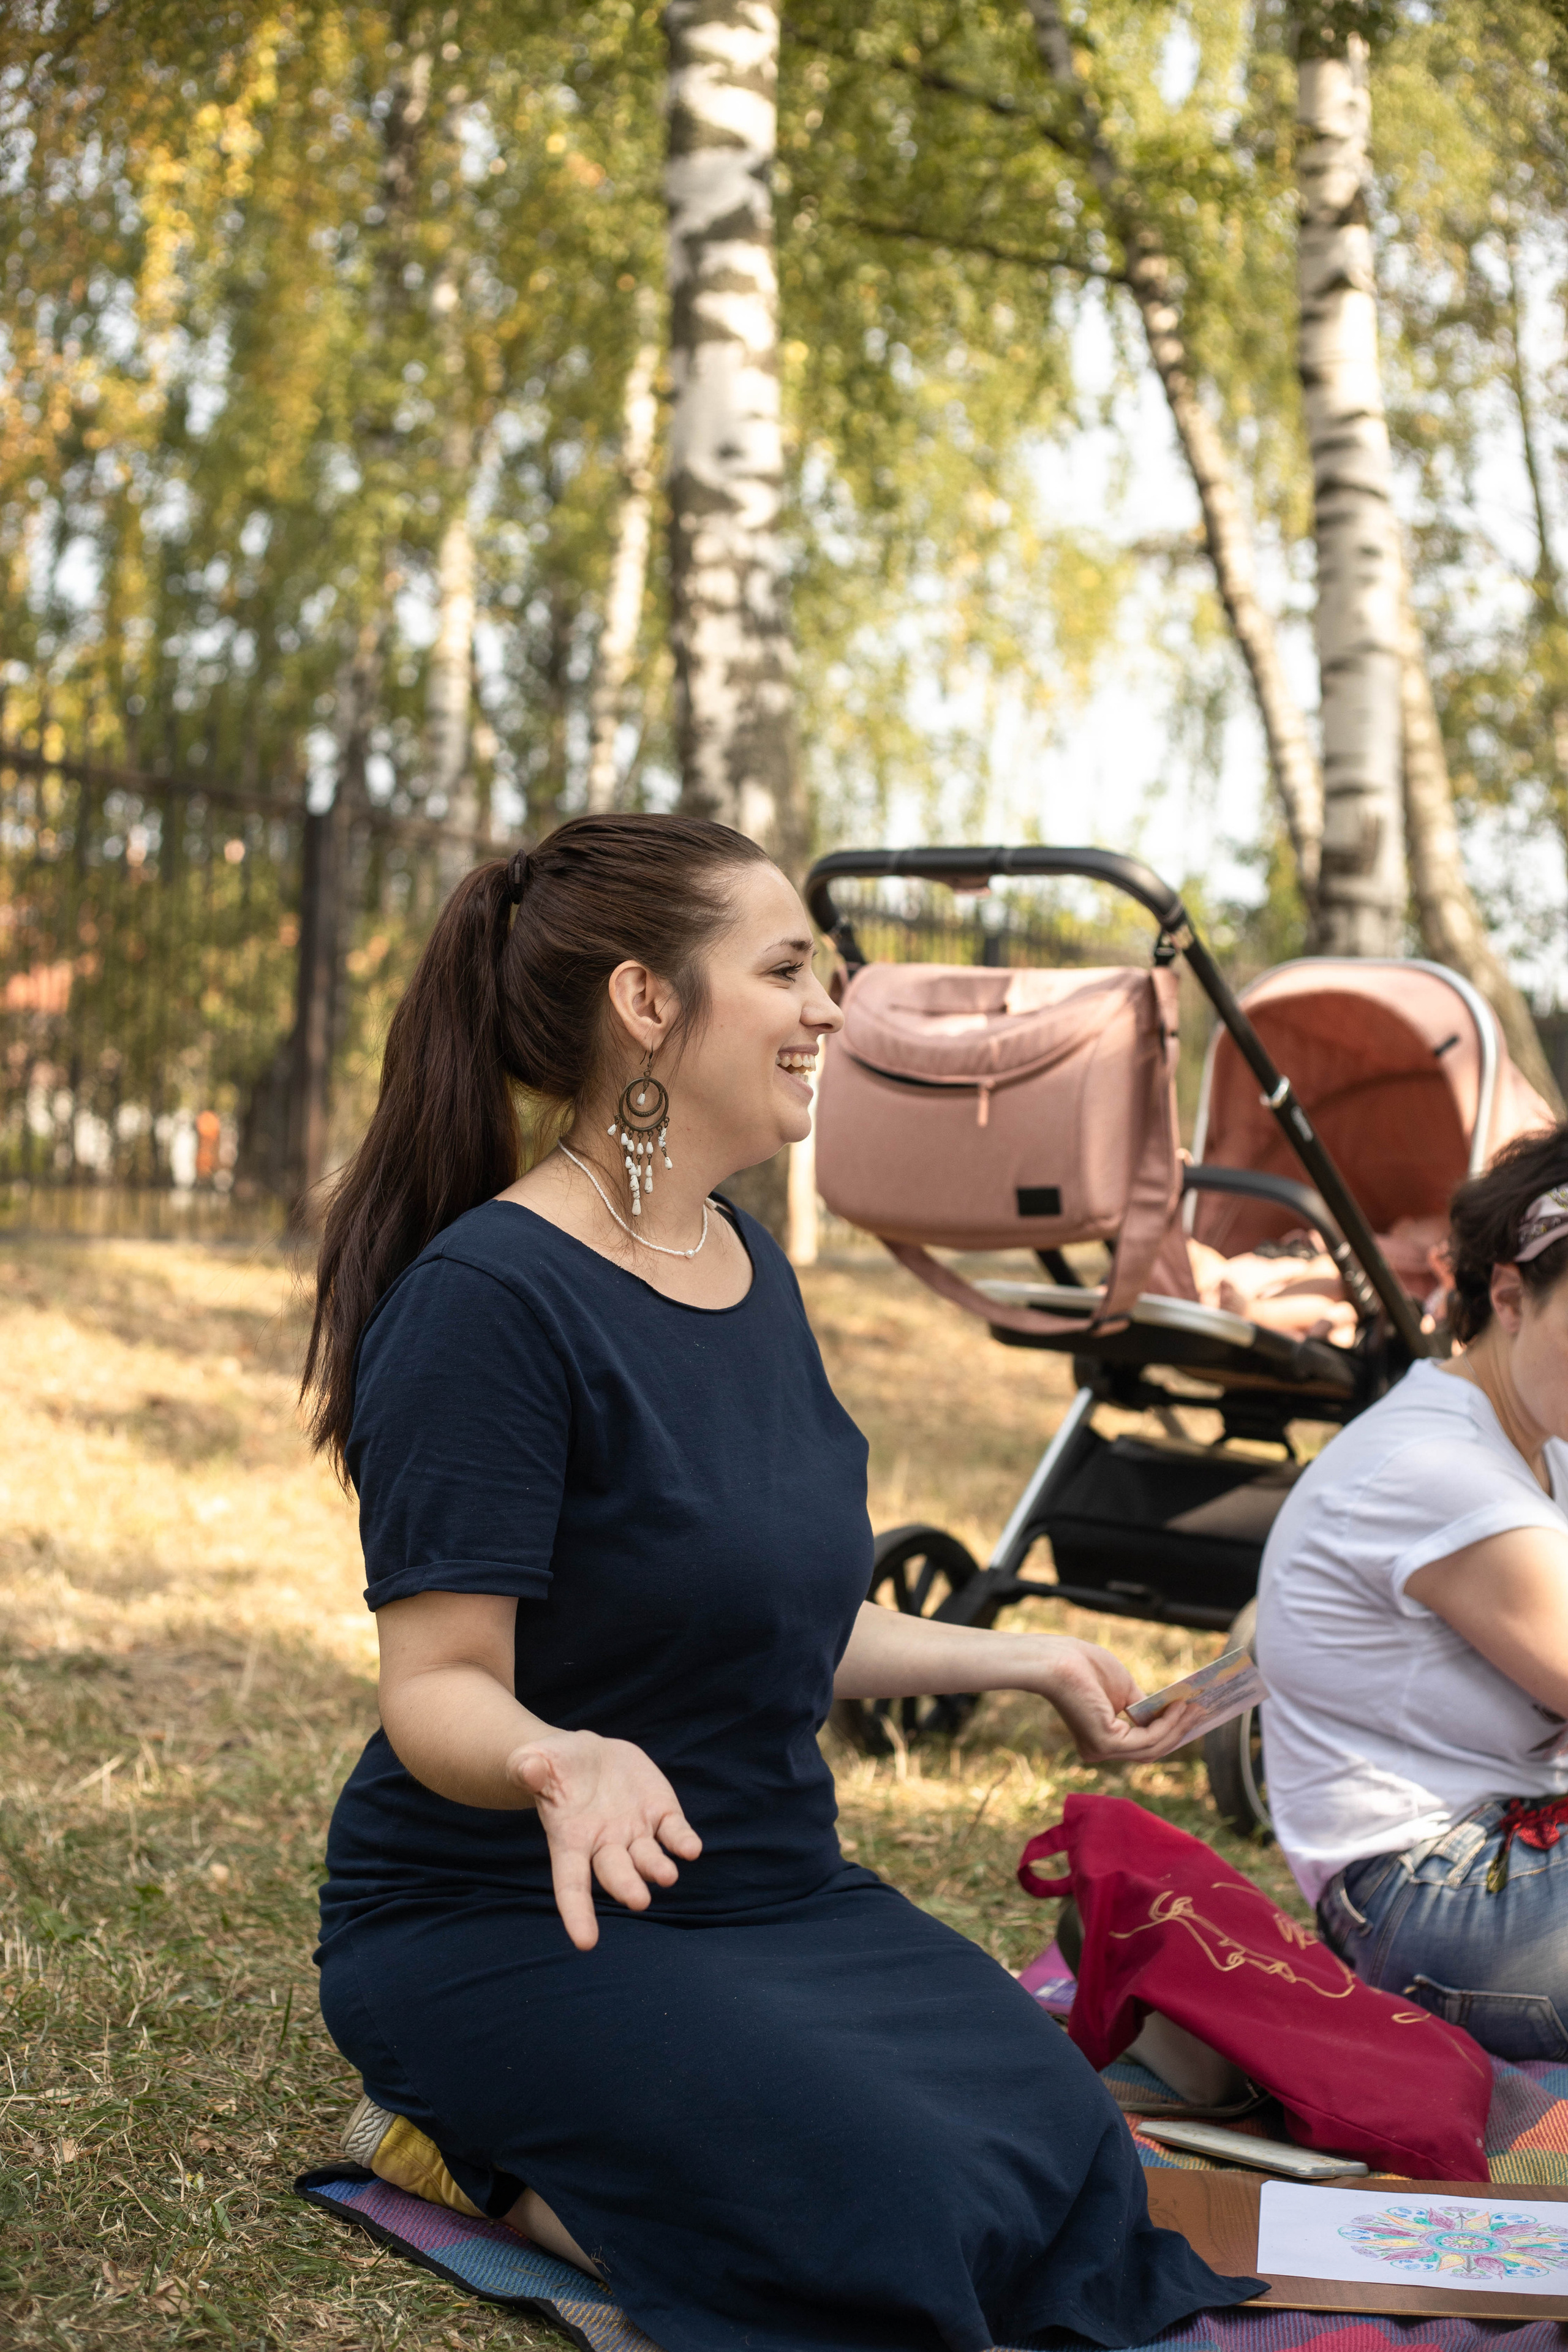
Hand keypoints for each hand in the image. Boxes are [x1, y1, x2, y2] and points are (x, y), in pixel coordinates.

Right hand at [507, 1729, 701, 1951]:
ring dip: (657, 1867)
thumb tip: (529, 1769)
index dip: (578, 1913)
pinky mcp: (660, 1813)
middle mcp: (605, 1846)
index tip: (586, 1942)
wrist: (586, 1756)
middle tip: (638, 1900)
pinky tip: (691, 1848)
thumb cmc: (553, 1766)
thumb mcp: (534, 1762)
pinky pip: (674, 1831)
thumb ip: (528, 1769)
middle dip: (627, 1886)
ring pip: (647, 1857)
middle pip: (616, 1872)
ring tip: (668, 1876)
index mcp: (570, 1841)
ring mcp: (635, 1832)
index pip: (571, 1884)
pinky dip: (682, 1841)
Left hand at [1030, 1637, 1200, 1765]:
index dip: (1169, 1734)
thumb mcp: (1123, 1690)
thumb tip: (1169, 1714)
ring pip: (1153, 1746)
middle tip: (1202, 1713)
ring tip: (1196, 1707)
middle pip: (1151, 1750)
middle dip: (1179, 1732)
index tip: (1192, 1718)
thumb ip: (1144, 1707)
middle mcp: (1100, 1751)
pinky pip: (1147, 1738)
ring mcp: (1102, 1751)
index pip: (1141, 1745)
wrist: (1058, 1659)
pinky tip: (1180, 1706)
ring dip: (1178, 1727)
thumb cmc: (1084, 1666)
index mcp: (1101, 1740)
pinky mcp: (1106, 1744)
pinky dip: (1168, 1724)